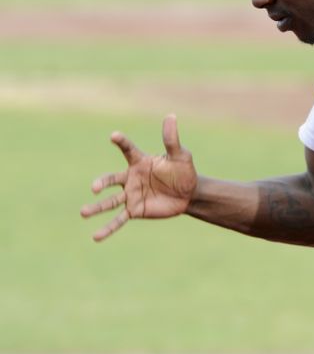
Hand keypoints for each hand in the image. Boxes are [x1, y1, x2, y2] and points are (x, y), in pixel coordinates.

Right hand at [81, 114, 197, 241]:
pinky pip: (119, 220)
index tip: (114, 135)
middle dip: (102, 183)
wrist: (189, 194)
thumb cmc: (184, 172)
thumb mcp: (180, 156)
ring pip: (110, 201)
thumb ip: (171, 140)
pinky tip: (96, 236)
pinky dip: (107, 228)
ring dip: (97, 207)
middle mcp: (130, 178)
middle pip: (111, 179)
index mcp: (140, 162)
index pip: (128, 150)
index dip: (122, 142)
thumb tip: (171, 116)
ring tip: (83, 212)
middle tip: (95, 187)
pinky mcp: (134, 210)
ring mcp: (130, 195)